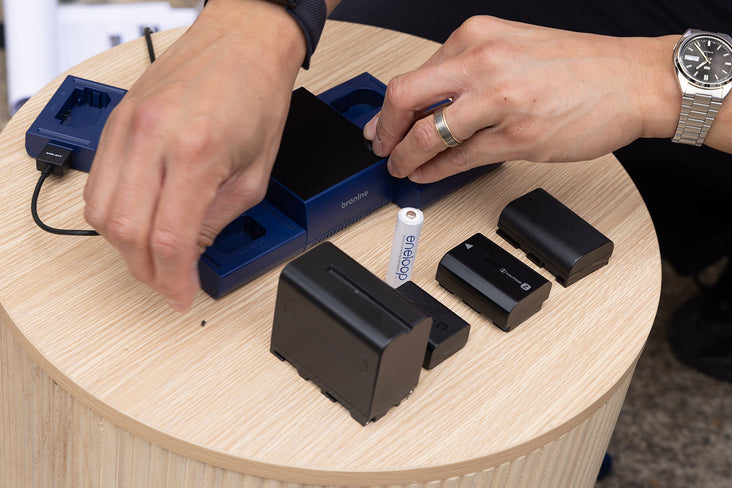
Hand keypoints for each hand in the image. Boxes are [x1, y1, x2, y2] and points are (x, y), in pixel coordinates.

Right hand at [83, 0, 305, 311]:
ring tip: (151, 257)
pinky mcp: (116, 120)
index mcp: (196, 152)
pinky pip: (96, 182)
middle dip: (146, 270)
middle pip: (127, 231)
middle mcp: (153, 137)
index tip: (180, 296)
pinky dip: (110, 213)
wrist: (243, 42)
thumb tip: (189, 252)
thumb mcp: (255, 172)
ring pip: (100, 211)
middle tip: (167, 283)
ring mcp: (127, 126)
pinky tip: (134, 222)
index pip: (169, 238)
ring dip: (124, 247)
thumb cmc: (257, 95)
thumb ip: (219, 218)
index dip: (173, 280)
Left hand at [363, 16, 680, 182]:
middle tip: (380, 147)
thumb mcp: (514, 49)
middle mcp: (482, 63)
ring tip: (400, 168)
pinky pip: (459, 159)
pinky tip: (426, 175)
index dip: (391, 106)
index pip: (415, 74)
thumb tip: (431, 101)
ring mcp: (498, 102)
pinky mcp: (516, 138)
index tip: (383, 122)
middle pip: (405, 98)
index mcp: (477, 36)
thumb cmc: (581, 67)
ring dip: (405, 157)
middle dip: (385, 130)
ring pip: (427, 134)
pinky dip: (434, 171)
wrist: (634, 81)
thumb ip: (469, 71)